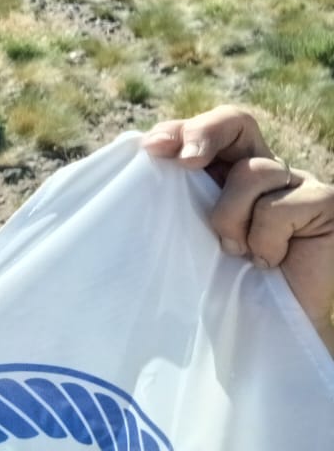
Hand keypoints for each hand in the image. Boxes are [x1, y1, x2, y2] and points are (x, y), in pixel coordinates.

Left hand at [142, 106, 333, 355]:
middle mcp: (263, 172)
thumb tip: (136, 164)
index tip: (150, 149)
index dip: (181, 130)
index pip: (209, 131)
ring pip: (251, 172)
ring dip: (230, 218)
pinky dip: (264, 240)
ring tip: (237, 254)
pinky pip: (279, 206)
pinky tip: (270, 263)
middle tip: (186, 160)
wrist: (268, 328)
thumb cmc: (222, 286)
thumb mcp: (188, 239)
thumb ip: (172, 203)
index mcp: (225, 175)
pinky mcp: (324, 201)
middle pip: (237, 122)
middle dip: (204, 133)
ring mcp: (297, 184)